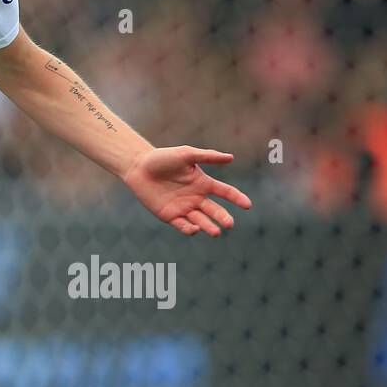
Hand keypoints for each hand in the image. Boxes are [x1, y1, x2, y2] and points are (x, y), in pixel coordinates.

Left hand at [121, 146, 251, 236]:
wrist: (138, 167)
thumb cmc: (162, 158)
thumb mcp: (186, 155)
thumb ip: (207, 156)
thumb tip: (231, 157)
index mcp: (203, 183)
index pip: (225, 192)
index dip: (237, 198)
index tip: (247, 205)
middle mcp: (196, 198)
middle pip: (214, 210)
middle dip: (222, 217)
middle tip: (229, 224)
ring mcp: (183, 208)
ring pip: (201, 221)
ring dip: (209, 227)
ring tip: (216, 232)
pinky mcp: (170, 216)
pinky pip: (182, 225)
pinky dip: (190, 229)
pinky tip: (195, 229)